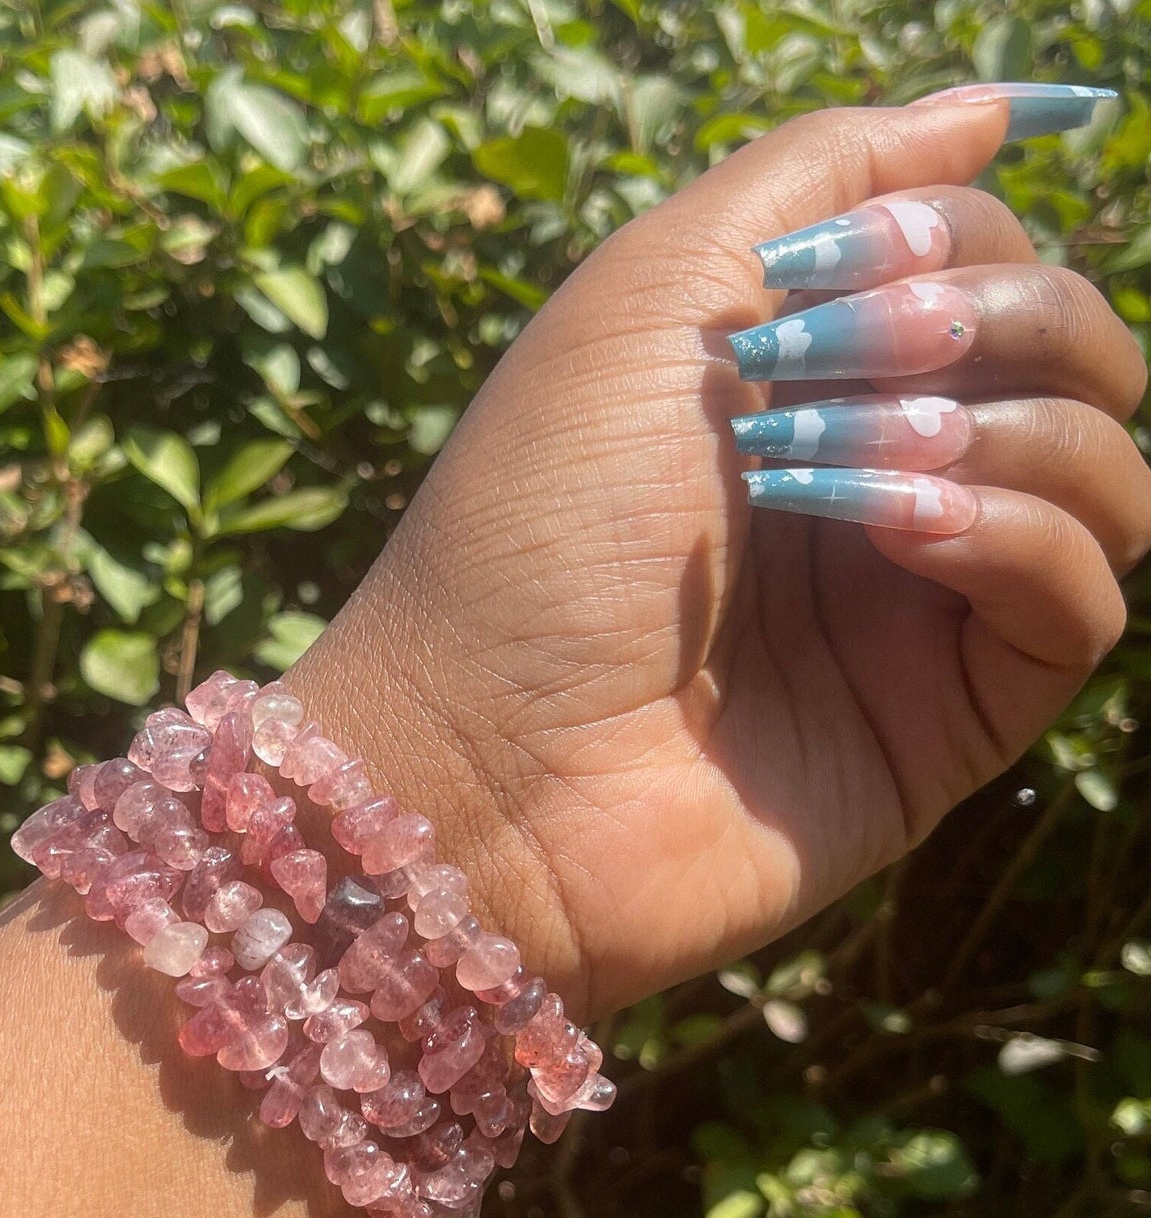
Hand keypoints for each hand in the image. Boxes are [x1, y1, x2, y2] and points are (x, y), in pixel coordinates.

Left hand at [287, 101, 1149, 1017]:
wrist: (486, 750)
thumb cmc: (540, 516)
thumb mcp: (657, 289)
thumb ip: (822, 177)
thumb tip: (995, 109)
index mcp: (809, 379)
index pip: (983, 259)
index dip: (944, 233)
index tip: (818, 279)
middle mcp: (878, 479)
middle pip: (1071, 352)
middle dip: (991, 319)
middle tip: (845, 361)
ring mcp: (917, 605)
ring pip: (1105, 469)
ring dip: (1003, 429)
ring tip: (856, 469)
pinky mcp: (948, 718)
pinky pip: (1084, 598)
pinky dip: (1015, 535)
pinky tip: (899, 535)